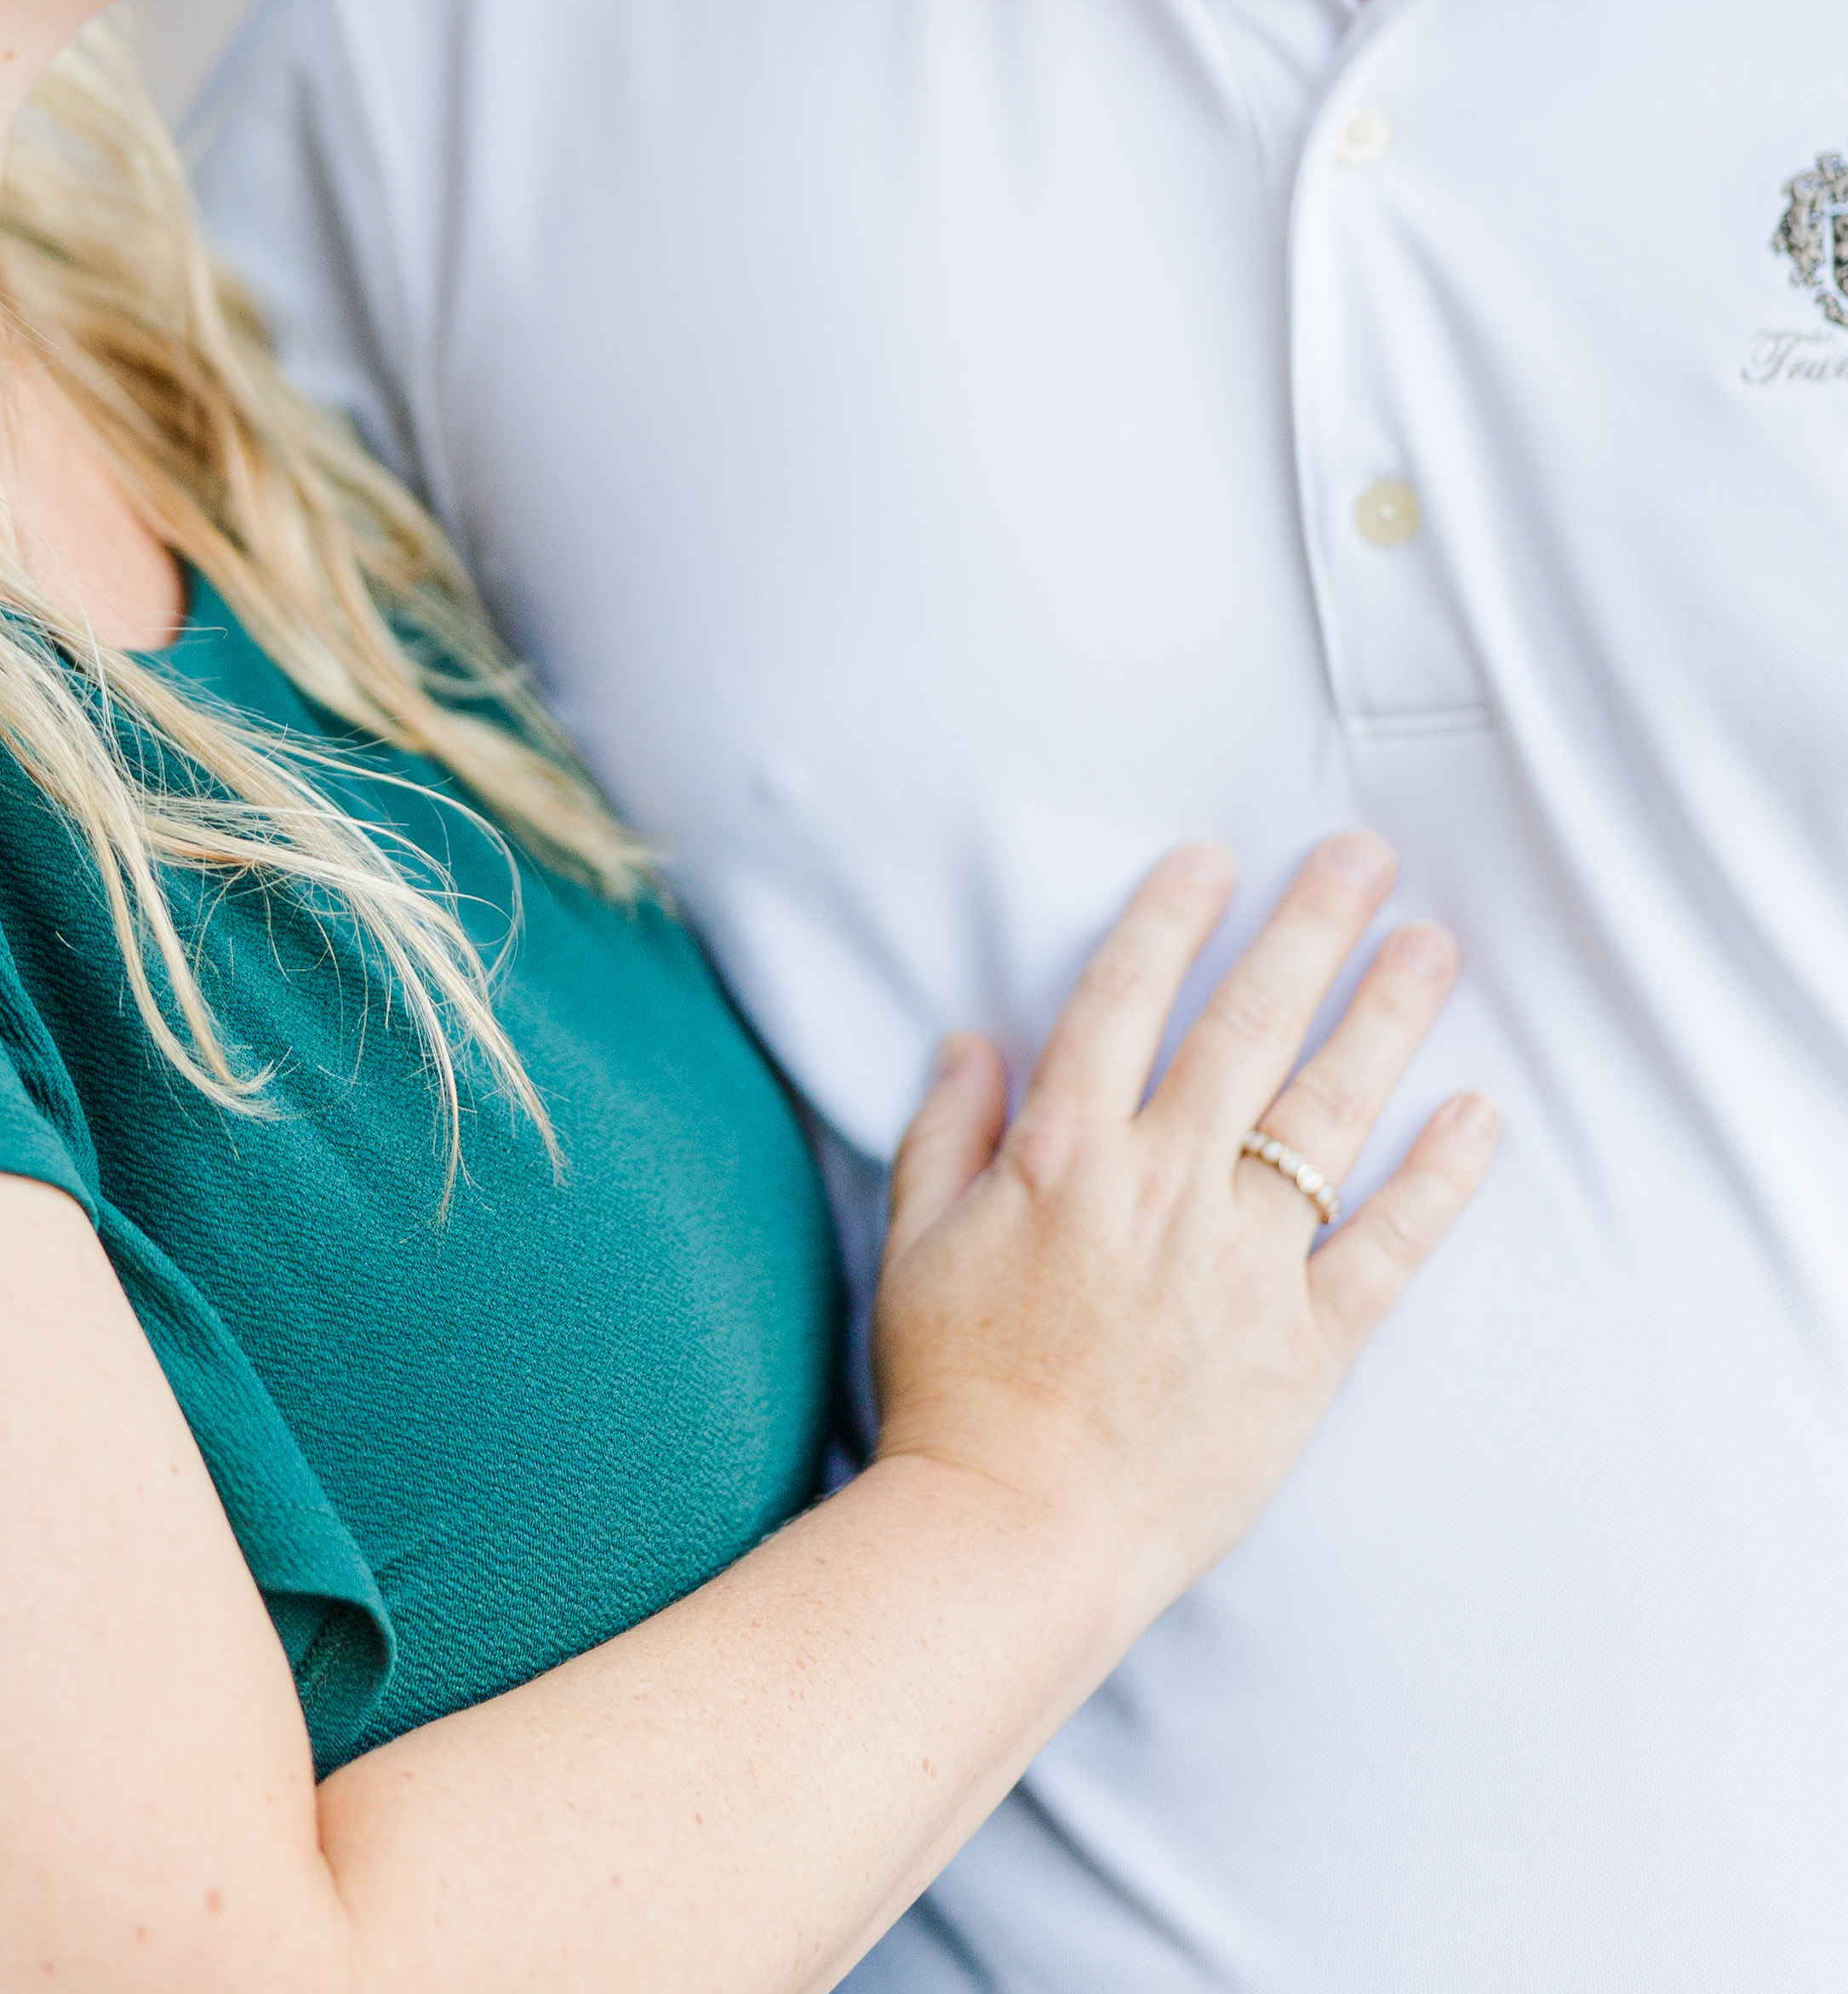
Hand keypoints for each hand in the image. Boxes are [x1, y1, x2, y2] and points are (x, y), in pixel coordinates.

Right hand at [866, 835, 1494, 1622]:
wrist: (1013, 1536)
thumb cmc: (952, 1394)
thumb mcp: (914, 1246)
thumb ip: (944, 1133)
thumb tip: (972, 1040)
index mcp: (1064, 1154)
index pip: (1126, 998)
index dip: (1173, 918)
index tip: (1215, 857)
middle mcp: (1162, 1187)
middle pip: (1248, 1027)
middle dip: (1310, 929)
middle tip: (1364, 855)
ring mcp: (1241, 1264)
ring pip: (1326, 1112)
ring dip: (1384, 1018)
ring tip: (1431, 946)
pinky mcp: (1303, 1347)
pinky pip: (1385, 1249)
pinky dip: (1437, 1181)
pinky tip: (1476, 1115)